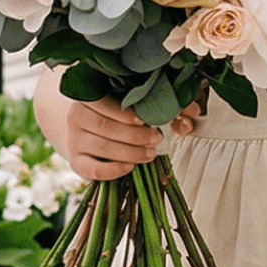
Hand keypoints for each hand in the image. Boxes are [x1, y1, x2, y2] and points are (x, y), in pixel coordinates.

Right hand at [35, 79, 194, 182]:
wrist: (89, 128)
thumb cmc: (117, 112)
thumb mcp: (135, 102)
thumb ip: (162, 103)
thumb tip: (192, 111)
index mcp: (88, 96)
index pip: (100, 101)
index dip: (121, 112)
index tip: (143, 119)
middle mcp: (76, 116)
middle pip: (104, 127)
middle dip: (134, 135)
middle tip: (156, 138)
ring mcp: (74, 140)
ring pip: (101, 147)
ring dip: (129, 152)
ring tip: (150, 153)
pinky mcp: (76, 161)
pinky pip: (92, 169)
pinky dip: (112, 170)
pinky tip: (130, 167)